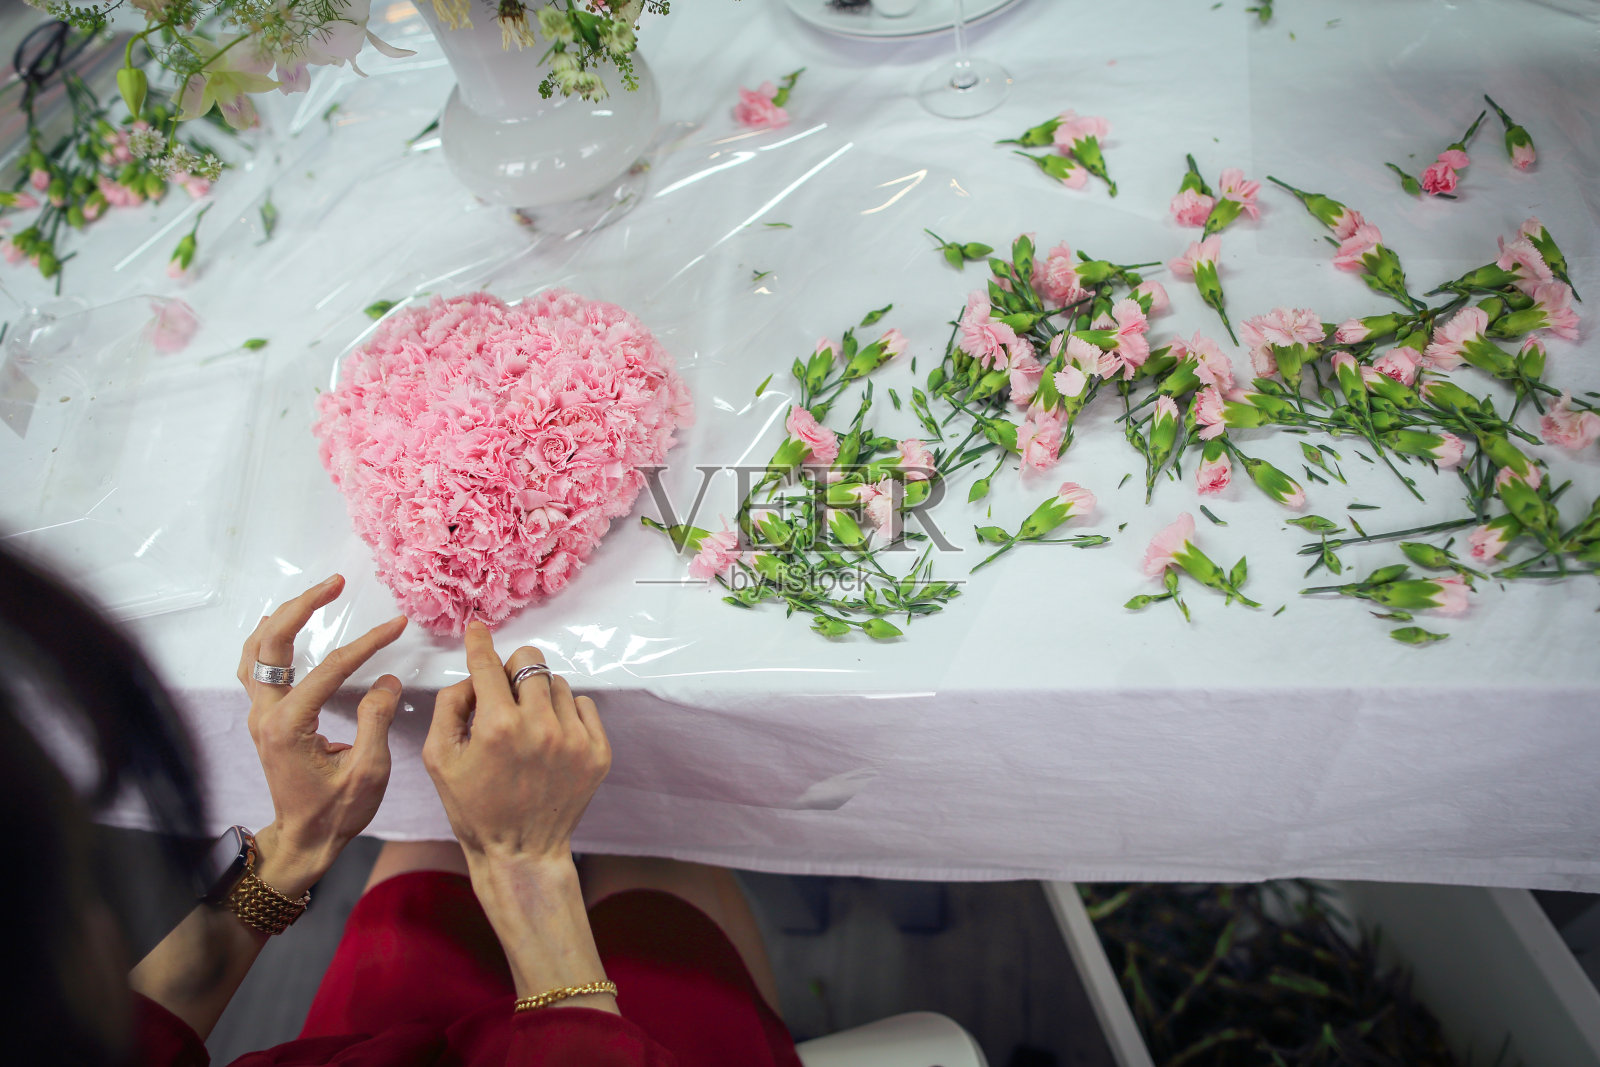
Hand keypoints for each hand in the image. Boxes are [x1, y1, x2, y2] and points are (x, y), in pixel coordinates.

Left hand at [237, 574, 407, 894]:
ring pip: (256, 651)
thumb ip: (377, 720)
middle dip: (304, 607)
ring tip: (313, 596)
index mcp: (290, 726)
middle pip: (272, 644)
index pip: (331, 668)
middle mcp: (265, 716)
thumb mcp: (369, 771)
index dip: (368, 643)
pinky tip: (283, 627)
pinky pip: (254, 668)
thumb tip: (387, 679)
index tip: (397, 625)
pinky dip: (268, 641)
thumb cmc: (336, 814)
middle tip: (335, 583)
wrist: (303, 841)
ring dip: (283, 618)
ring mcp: (258, 716)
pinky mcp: (263, 719)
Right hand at [422, 621, 609, 868]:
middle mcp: (541, 727)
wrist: (522, 853)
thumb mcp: (439, 759)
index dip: (480, 643)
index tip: (478, 630)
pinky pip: (583, 706)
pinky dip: (565, 715)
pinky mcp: (598, 752)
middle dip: (513, 673)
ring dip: (539, 696)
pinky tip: (550, 742)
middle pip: (531, 661)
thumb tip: (472, 675)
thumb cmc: (475, 810)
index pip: (489, 664)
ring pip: (557, 684)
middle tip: (504, 698)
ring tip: (527, 730)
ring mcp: (574, 740)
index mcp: (498, 727)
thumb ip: (450, 706)